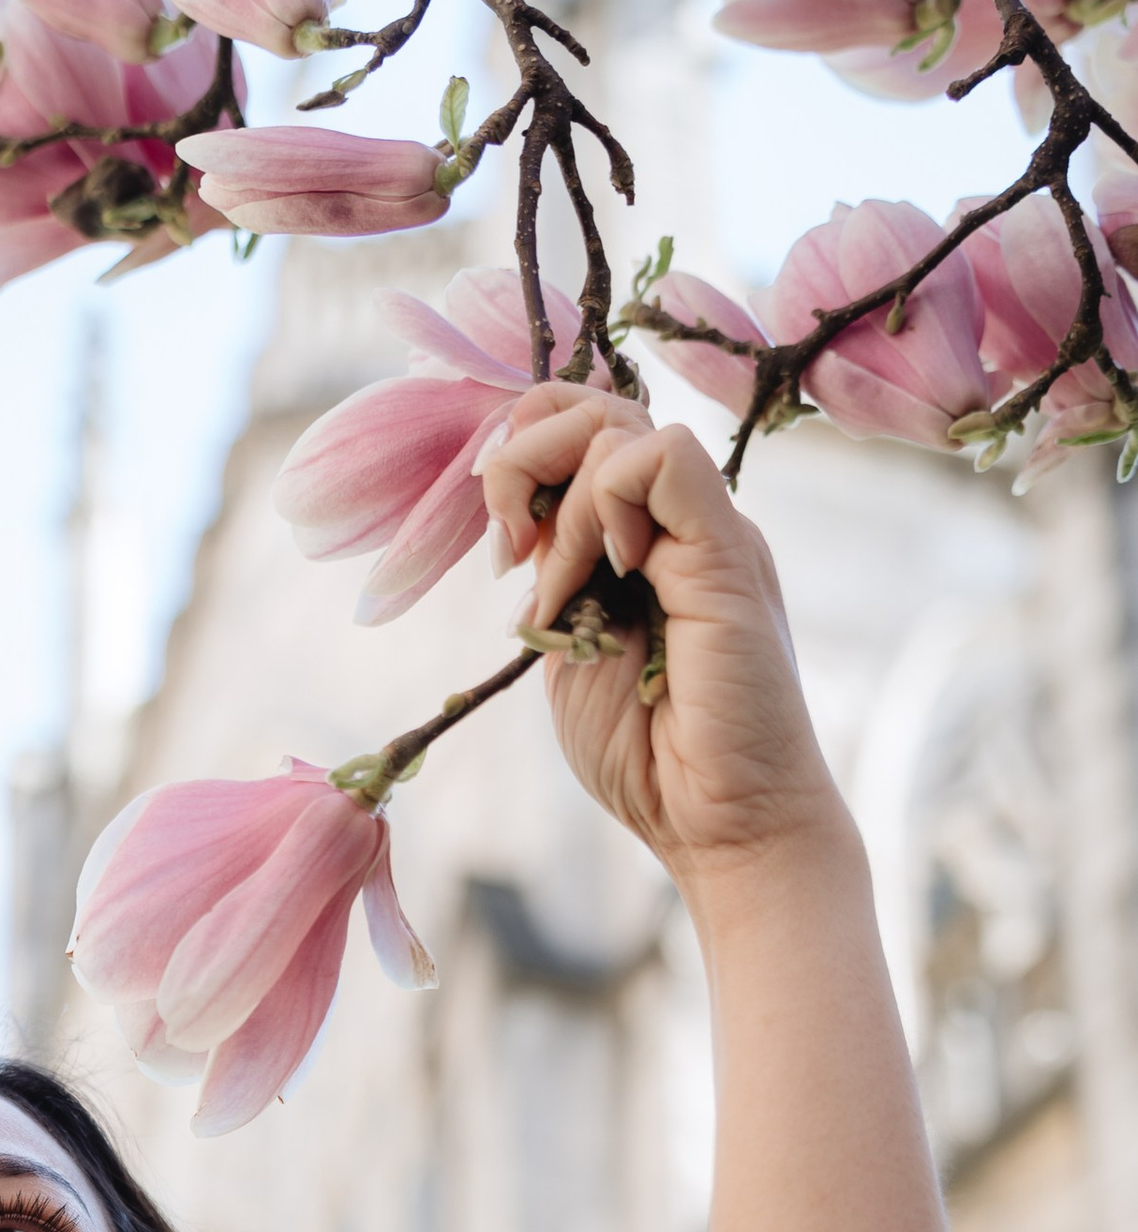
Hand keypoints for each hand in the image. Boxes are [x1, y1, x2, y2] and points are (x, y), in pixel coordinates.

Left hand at [480, 385, 851, 891]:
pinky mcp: (729, 550)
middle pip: (592, 407)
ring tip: (564, 595)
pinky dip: (606, 500)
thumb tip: (519, 522)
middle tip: (509, 554)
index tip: (502, 549)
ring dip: (559, 504)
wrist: (723, 824)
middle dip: (521, 461)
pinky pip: (664, 457)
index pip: (580, 433)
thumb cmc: (649, 758)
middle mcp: (679, 521)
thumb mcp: (569, 650)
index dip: (521, 464)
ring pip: (618, 424)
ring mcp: (708, 529)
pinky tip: (609, 572)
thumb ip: (554, 577)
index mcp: (642, 538)